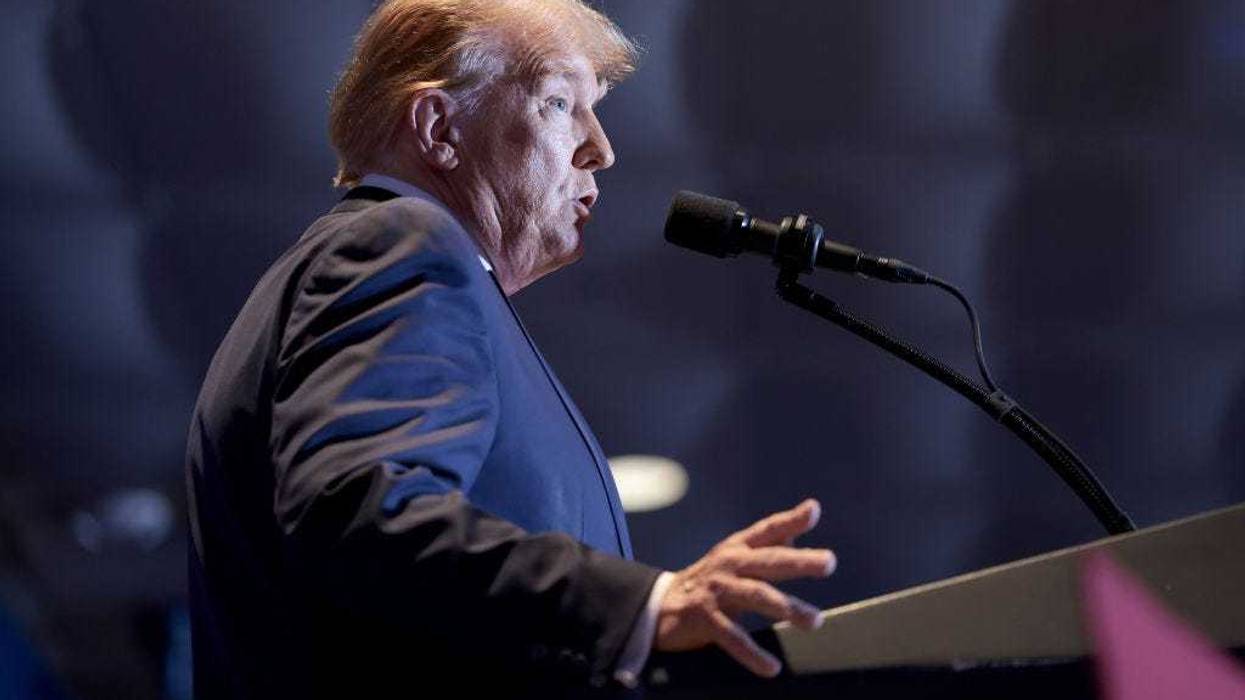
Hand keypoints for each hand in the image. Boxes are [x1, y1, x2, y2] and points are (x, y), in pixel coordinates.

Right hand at [653, 499, 834, 676]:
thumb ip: (768, 545)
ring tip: (814, 620)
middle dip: (799, 561)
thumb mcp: (735, 557)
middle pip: (768, 561)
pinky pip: (732, 637)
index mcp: (737, 549)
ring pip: (756, 595)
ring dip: (787, 607)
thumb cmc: (708, 579)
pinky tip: (772, 667)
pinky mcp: (704, 617)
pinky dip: (752, 654)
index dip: (790, 520)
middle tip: (828, 562)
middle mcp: (728, 564)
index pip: (767, 531)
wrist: (661, 604)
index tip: (812, 510)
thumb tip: (799, 528)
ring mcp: (716, 590)